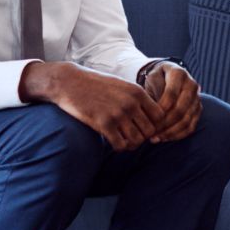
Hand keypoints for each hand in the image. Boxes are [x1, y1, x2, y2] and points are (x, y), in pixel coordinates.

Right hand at [22, 61, 164, 151]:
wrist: (70, 82)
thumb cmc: (96, 85)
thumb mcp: (121, 86)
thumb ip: (137, 99)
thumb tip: (152, 116)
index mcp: (137, 92)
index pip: (160, 116)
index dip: (154, 124)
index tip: (144, 127)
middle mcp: (131, 103)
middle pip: (150, 131)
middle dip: (143, 136)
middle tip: (133, 136)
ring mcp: (118, 114)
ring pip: (137, 140)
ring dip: (131, 144)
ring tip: (124, 141)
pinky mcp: (103, 124)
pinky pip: (121, 145)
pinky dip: (119, 147)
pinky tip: (113, 142)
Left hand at [141, 61, 201, 143]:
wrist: (167, 78)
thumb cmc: (156, 79)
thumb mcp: (151, 78)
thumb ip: (153, 91)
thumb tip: (153, 111)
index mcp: (179, 74)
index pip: (172, 93)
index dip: (161, 107)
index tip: (148, 117)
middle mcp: (192, 85)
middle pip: (181, 109)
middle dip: (164, 123)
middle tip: (150, 132)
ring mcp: (197, 99)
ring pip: (186, 120)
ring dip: (169, 132)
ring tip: (154, 138)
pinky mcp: (198, 111)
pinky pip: (190, 127)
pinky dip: (177, 135)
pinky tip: (164, 138)